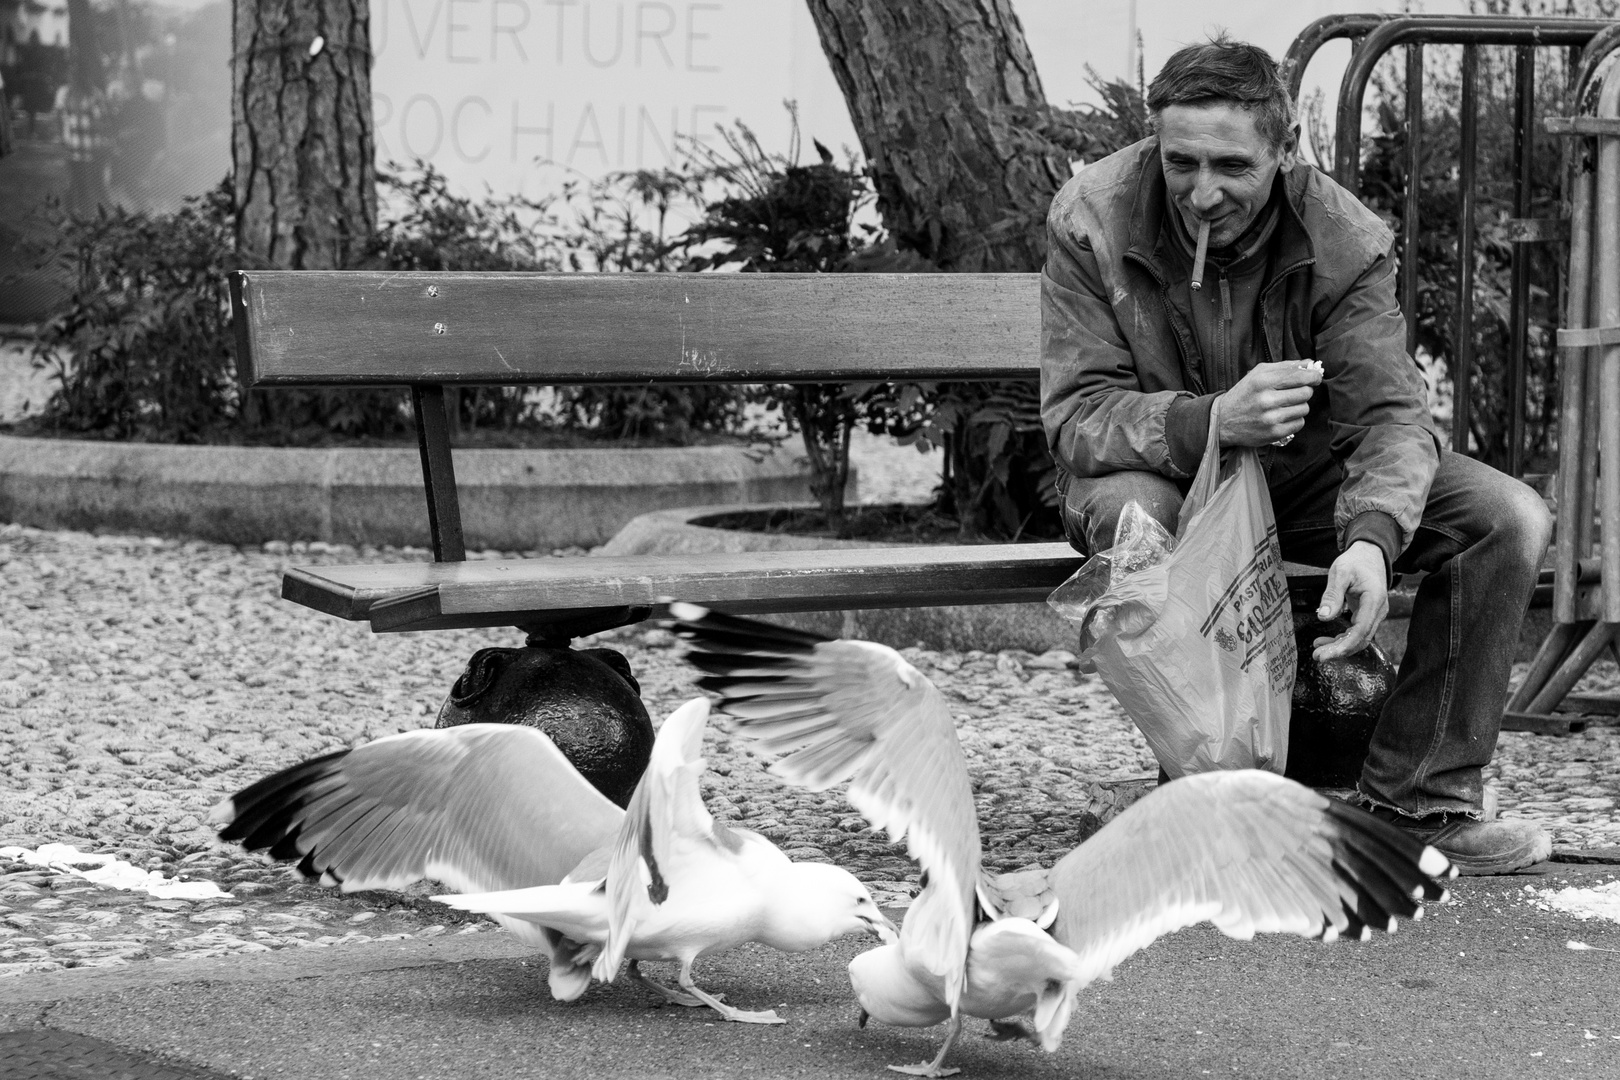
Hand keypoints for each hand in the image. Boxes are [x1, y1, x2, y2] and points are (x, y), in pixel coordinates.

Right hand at [1216, 360, 1322, 447]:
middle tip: (1294, 392)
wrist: (1223, 420)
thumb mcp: (1258, 374)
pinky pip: (1299, 424)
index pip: (1299, 376)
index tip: (1315, 377)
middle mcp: (1266, 400)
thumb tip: (1310, 364)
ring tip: (1284, 406)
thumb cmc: (1244, 394)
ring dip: (1298, 407)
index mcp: (1262, 381)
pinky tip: (1282, 417)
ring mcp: (1270, 418)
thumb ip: (1285, 366)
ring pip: (1304, 409)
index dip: (1313, 376)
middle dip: (1304, 391)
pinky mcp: (1274, 433)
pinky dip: (1294, 420)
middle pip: (1305, 393)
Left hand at [1311, 541, 1388, 661]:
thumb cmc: (1355, 561)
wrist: (1370, 554)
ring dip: (1339, 646)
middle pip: (1360, 639)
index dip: (1344, 646)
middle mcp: (1378, 610)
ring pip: (1359, 638)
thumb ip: (1332, 595)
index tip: (1326, 654)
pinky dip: (1342, 639)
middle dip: (1339, 651)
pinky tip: (1325, 641)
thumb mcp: (1340, 573)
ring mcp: (1374, 614)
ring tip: (1318, 649)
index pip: (1361, 631)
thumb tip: (1323, 618)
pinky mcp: (1368, 615)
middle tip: (1318, 657)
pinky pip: (1356, 632)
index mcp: (1374, 600)